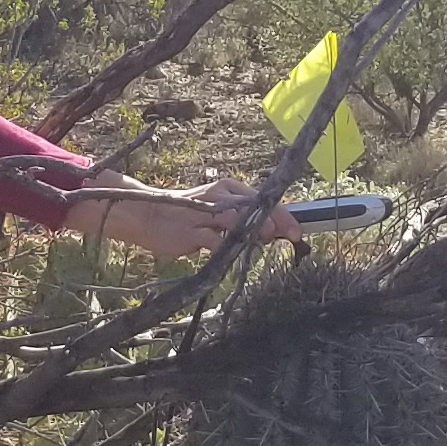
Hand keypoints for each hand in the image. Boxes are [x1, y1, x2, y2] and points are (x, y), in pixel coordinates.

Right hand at [68, 172, 285, 260]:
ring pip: (238, 221)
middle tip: (289, 236)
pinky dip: (230, 248)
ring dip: (256, 232)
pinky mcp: (192, 232)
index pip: (262, 200)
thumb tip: (271, 233)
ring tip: (267, 241)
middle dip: (276, 222)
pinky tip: (238, 256)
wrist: (148, 216)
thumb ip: (242, 220)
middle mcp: (219, 198)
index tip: (297, 232)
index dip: (283, 215)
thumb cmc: (186, 216)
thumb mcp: (216, 211)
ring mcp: (205, 214)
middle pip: (255, 208)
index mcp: (228, 189)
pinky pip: (216, 241)